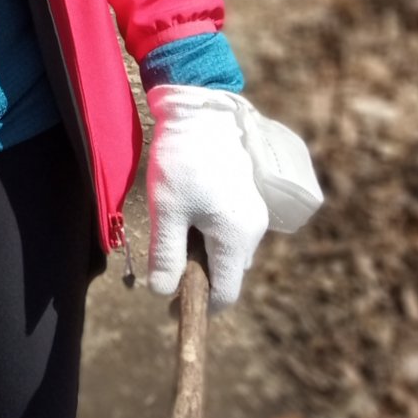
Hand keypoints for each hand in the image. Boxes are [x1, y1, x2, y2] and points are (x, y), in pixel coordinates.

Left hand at [146, 85, 268, 311]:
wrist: (201, 111)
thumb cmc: (182, 160)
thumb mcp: (167, 210)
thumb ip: (167, 254)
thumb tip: (164, 293)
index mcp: (236, 237)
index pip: (225, 293)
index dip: (198, 306)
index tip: (171, 307)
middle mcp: (253, 230)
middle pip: (228, 273)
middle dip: (199, 280)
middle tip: (166, 270)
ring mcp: (253, 213)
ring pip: (228, 252)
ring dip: (203, 257)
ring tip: (173, 239)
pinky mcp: (247, 198)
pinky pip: (230, 232)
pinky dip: (209, 237)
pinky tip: (187, 219)